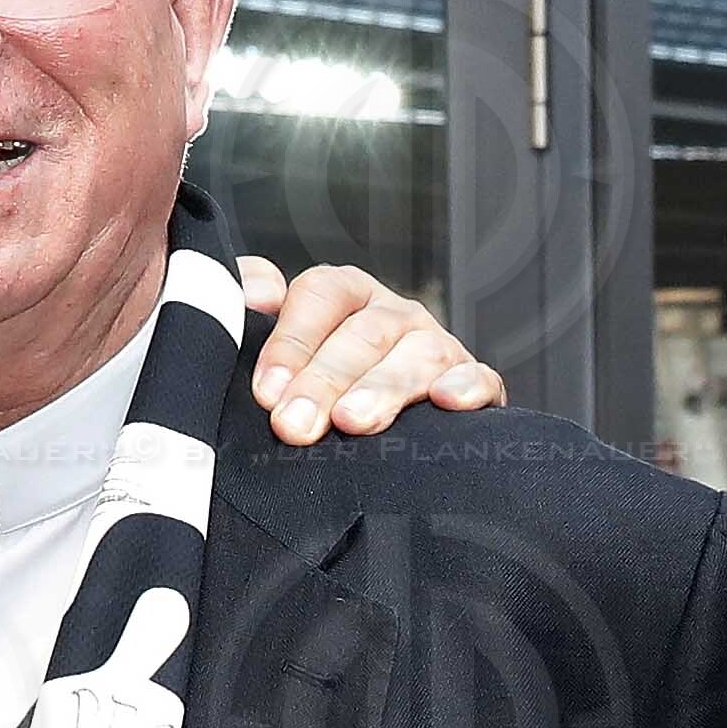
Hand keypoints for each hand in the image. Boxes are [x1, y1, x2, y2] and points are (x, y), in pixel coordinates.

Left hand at [237, 255, 503, 443]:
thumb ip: (246, 305)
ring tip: (353, 422)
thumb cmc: (312, 385)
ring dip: (383, 389)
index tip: (266, 391)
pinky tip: (446, 402)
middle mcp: (394, 315)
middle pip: (364, 334)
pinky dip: (467, 387)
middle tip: (295, 425)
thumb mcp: (271, 342)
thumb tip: (255, 293)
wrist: (370, 434)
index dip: (292, 340)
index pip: (322, 294)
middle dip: (326, 380)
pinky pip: (480, 377)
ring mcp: (438, 346)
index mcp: (346, 295)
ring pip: (417, 357)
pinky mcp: (475, 382)